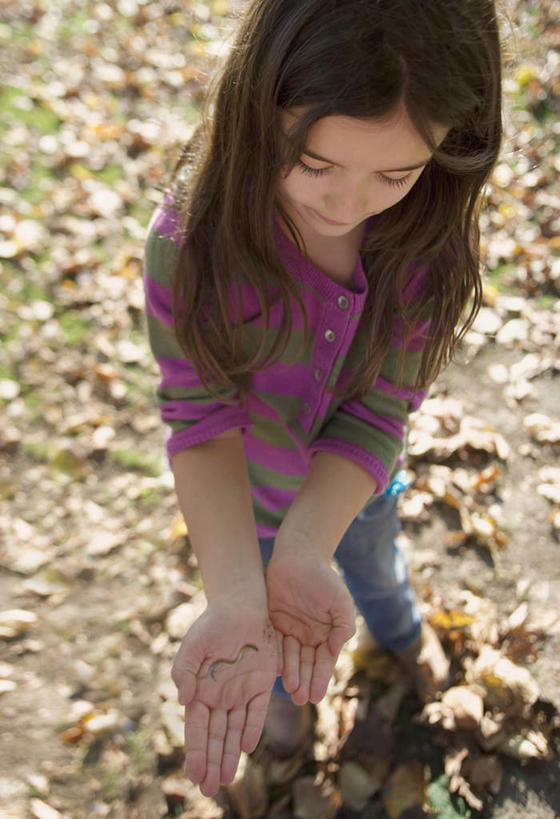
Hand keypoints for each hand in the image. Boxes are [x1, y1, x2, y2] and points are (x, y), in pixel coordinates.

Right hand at [171, 594, 280, 795]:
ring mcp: (241, 692)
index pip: (196, 729)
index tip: (194, 774)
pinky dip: (251, 729)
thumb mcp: (193, 646)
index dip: (195, 752)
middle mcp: (220, 696)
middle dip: (211, 763)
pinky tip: (246, 747)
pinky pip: (256, 712)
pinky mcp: (262, 683)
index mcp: (200, 690)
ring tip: (225, 779)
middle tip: (209, 790)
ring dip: (229, 755)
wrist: (240, 606)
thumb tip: (184, 699)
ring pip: (234, 730)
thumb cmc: (212, 625)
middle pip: (215, 736)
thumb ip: (184, 671)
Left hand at [266, 550, 354, 705]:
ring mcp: (289, 630)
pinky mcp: (272, 622)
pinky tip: (274, 671)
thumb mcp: (340, 602)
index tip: (316, 696)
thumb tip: (337, 649)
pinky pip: (273, 643)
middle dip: (304, 681)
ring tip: (290, 689)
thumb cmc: (323, 578)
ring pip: (289, 657)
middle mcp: (307, 636)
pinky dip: (274, 658)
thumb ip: (343, 627)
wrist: (299, 555)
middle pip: (305, 664)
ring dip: (290, 674)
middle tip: (300, 699)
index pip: (323, 662)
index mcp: (325, 635)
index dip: (319, 679)